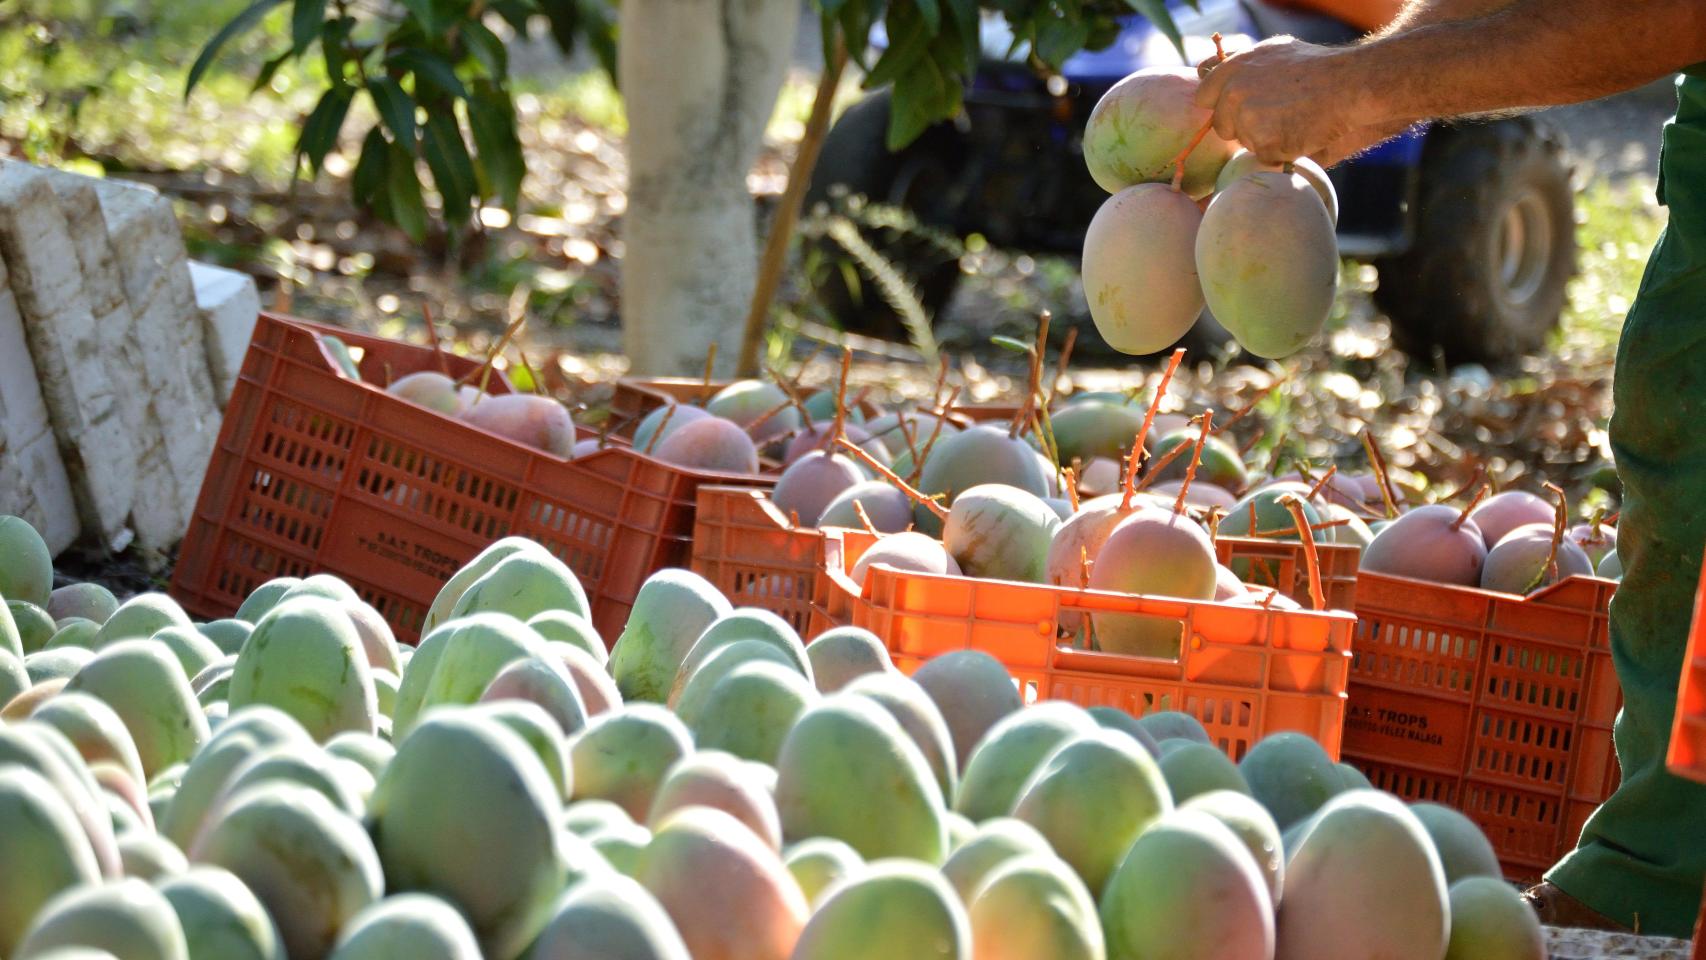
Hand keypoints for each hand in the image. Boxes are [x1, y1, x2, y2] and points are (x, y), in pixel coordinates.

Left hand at [1194, 37, 1384, 164]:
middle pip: (1222, 126)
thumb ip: (1239, 66)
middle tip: (1275, 116)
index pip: (1204, 97)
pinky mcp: (1263, 143)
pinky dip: (1280, 152)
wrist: (1348, 86)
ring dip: (1263, 139)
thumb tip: (1204, 70)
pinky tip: (1299, 133)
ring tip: (1293, 120)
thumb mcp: (1272, 52)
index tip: (1238, 109)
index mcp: (1233, 68)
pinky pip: (1263, 156)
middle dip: (1242, 127)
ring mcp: (1247, 119)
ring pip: (1244, 143)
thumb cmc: (1315, 67)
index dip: (1221, 106)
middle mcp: (1233, 92)